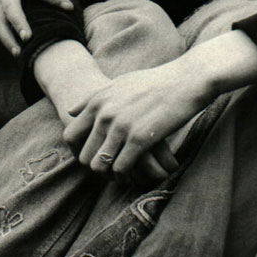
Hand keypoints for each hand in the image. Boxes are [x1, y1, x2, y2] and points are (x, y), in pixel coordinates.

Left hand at [63, 61, 209, 183]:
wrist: (186, 80)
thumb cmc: (155, 82)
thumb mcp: (119, 84)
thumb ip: (93, 98)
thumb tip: (71, 110)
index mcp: (98, 101)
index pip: (70, 135)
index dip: (78, 150)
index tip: (93, 156)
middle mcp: (105, 114)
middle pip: (84, 155)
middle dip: (96, 165)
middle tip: (110, 169)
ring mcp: (121, 127)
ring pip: (99, 165)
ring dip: (110, 175)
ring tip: (122, 174)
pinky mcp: (139, 139)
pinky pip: (121, 168)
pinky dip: (126, 176)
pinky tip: (135, 175)